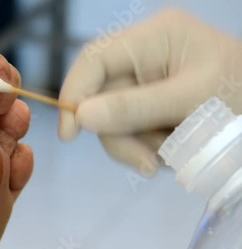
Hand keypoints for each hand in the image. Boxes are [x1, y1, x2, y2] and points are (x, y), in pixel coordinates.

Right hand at [58, 9, 241, 172]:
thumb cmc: (240, 94)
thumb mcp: (191, 100)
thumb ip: (135, 107)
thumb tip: (82, 116)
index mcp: (152, 38)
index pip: (94, 59)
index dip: (74, 94)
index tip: (70, 134)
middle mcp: (143, 57)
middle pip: (101, 97)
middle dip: (120, 134)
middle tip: (147, 163)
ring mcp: (145, 82)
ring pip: (114, 120)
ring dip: (137, 146)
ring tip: (170, 157)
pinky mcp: (150, 105)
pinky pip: (131, 131)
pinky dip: (147, 148)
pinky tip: (172, 151)